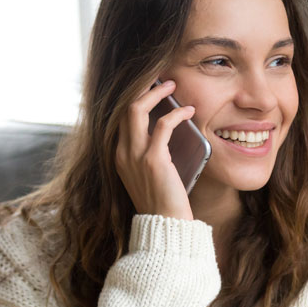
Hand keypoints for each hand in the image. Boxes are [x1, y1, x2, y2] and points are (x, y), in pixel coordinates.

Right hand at [115, 79, 195, 219]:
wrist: (165, 227)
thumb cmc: (162, 202)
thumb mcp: (148, 175)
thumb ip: (149, 154)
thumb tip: (165, 130)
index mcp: (119, 156)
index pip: (119, 118)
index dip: (134, 98)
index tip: (150, 87)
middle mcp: (121, 153)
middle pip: (123, 107)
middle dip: (141, 88)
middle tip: (161, 79)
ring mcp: (135, 156)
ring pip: (136, 109)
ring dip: (156, 92)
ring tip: (173, 85)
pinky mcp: (153, 160)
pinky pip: (163, 125)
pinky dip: (177, 114)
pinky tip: (189, 111)